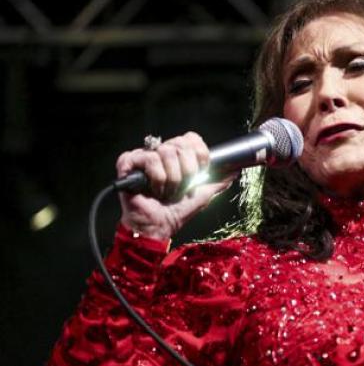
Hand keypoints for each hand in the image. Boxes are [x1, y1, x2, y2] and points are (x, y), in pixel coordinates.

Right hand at [116, 132, 234, 238]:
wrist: (158, 226)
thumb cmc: (176, 211)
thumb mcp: (202, 195)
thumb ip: (218, 181)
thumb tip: (235, 170)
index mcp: (177, 156)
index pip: (191, 138)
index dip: (200, 154)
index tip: (200, 172)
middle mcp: (160, 152)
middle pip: (181, 144)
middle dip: (187, 171)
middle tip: (182, 187)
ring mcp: (143, 156)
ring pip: (166, 153)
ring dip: (172, 180)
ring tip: (167, 192)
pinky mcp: (128, 162)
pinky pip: (149, 159)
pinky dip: (157, 179)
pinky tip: (153, 191)